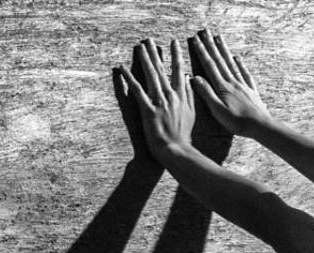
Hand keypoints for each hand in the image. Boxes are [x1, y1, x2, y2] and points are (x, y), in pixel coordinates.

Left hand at [117, 38, 194, 160]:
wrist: (177, 152)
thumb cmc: (183, 137)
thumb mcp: (192, 115)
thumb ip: (190, 96)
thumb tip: (188, 79)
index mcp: (181, 97)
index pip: (178, 72)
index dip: (176, 56)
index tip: (173, 43)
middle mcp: (170, 96)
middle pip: (162, 70)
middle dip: (155, 53)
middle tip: (149, 40)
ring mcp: (159, 103)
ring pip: (151, 76)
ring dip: (144, 60)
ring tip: (139, 47)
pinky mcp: (148, 111)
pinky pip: (137, 91)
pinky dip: (129, 78)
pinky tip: (122, 68)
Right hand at [190, 29, 269, 136]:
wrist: (260, 126)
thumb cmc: (238, 122)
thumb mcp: (218, 110)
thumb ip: (207, 93)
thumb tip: (195, 78)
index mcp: (223, 87)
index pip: (210, 65)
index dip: (202, 52)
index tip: (196, 39)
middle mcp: (233, 82)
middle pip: (220, 60)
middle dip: (211, 45)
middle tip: (205, 31)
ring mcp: (243, 85)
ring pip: (231, 63)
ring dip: (224, 50)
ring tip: (218, 37)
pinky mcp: (251, 91)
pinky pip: (244, 74)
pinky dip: (240, 64)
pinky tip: (237, 58)